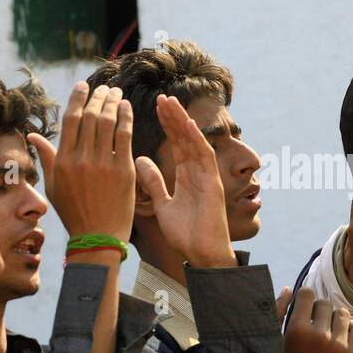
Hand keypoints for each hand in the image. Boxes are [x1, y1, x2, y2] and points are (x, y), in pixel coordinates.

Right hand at [28, 82, 135, 242]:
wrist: (98, 238)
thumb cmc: (74, 212)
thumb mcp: (54, 186)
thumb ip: (47, 157)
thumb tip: (32, 135)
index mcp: (63, 161)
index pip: (70, 120)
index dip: (78, 98)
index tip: (84, 86)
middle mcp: (82, 159)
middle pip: (90, 117)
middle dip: (98, 97)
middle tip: (105, 88)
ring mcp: (103, 164)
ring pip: (108, 122)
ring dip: (113, 103)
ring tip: (116, 94)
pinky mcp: (123, 171)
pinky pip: (125, 136)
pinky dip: (126, 118)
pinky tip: (126, 107)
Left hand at [135, 94, 235, 268]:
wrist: (201, 254)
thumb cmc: (185, 234)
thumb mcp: (162, 205)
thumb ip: (153, 182)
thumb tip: (140, 160)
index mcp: (185, 176)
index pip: (176, 144)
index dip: (166, 125)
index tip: (155, 108)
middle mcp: (197, 172)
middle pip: (184, 138)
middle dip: (173, 117)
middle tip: (161, 97)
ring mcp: (206, 176)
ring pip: (194, 142)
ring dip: (182, 122)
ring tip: (170, 103)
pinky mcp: (212, 183)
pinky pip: (205, 157)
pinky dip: (196, 139)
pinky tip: (187, 123)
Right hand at [279, 288, 352, 352]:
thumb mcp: (276, 342)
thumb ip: (280, 312)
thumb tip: (289, 288)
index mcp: (297, 329)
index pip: (307, 294)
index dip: (305, 299)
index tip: (304, 309)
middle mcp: (319, 335)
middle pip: (325, 304)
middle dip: (320, 311)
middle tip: (316, 324)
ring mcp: (338, 345)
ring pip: (343, 314)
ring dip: (336, 319)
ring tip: (329, 332)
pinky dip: (350, 330)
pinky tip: (341, 338)